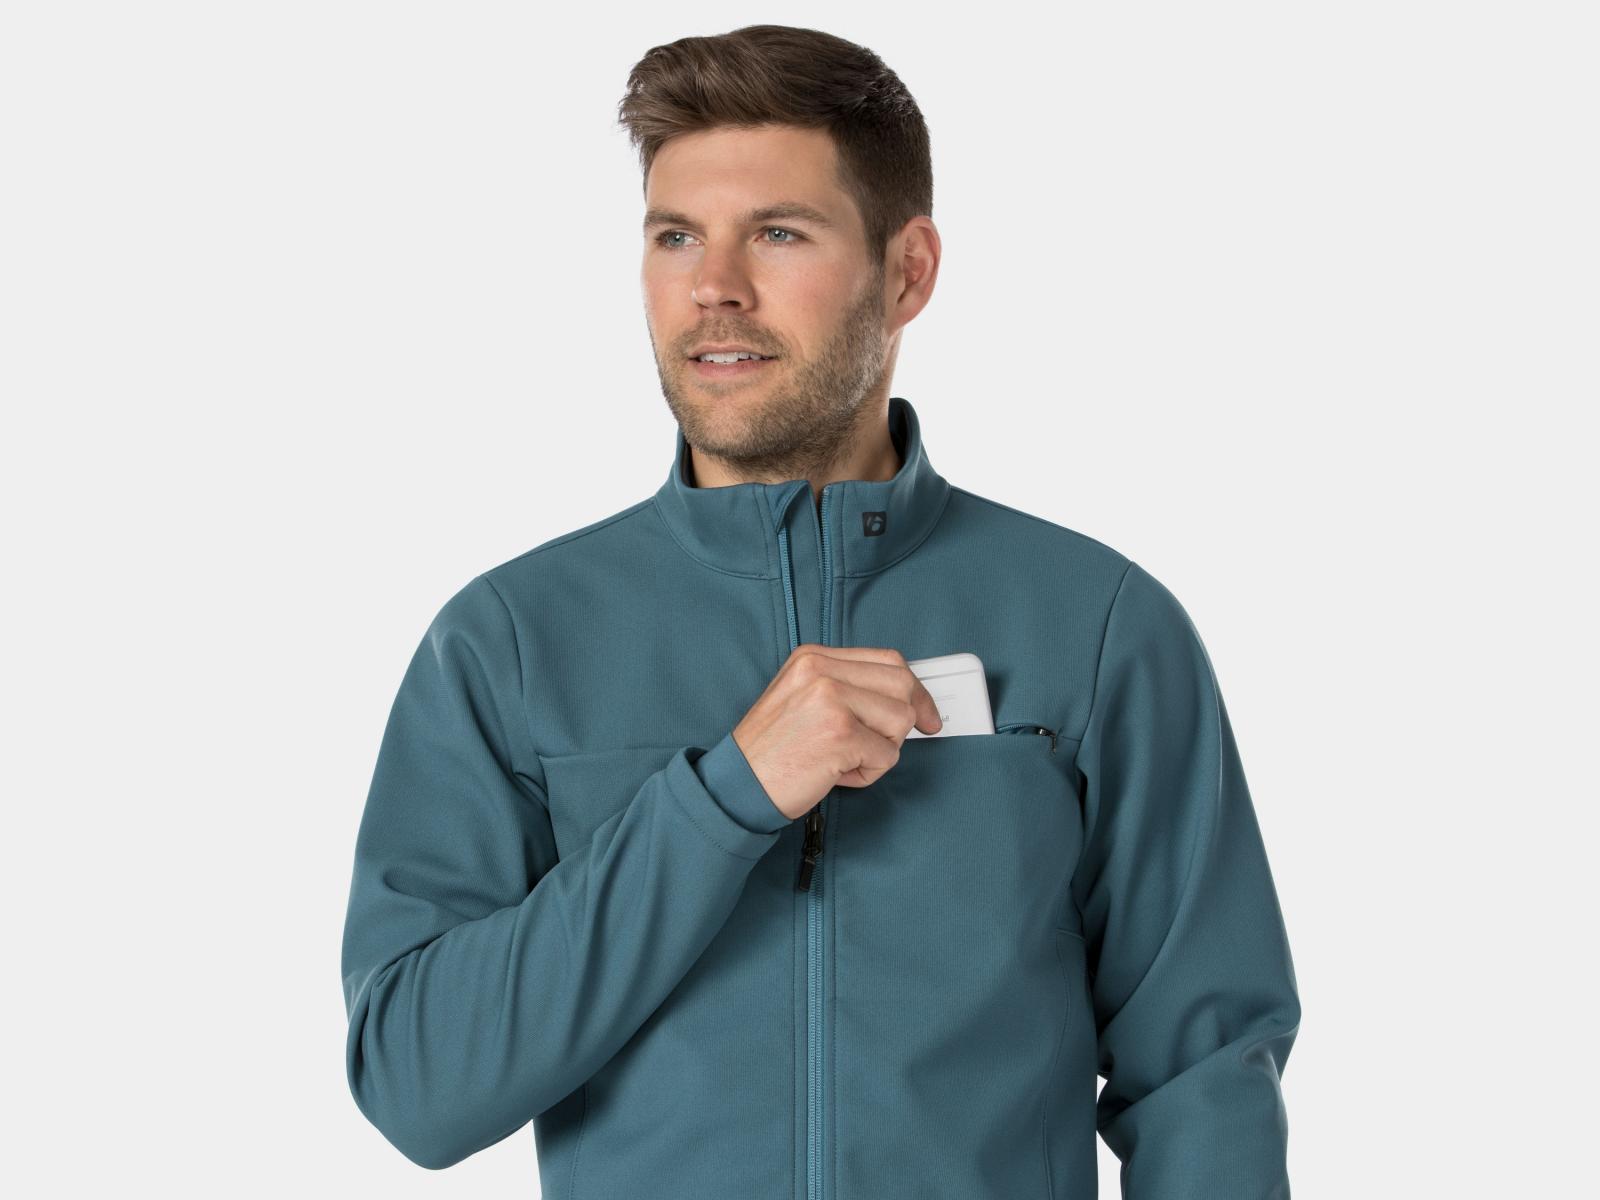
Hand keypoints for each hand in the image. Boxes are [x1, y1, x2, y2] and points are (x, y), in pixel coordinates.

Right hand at [730, 645, 943, 821]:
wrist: (738, 784)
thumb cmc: (770, 750)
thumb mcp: (800, 696)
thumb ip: (845, 687)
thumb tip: (902, 697)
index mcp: (814, 657)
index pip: (887, 659)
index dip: (914, 687)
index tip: (925, 710)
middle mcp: (822, 671)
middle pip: (902, 684)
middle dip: (912, 715)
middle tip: (911, 736)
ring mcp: (832, 700)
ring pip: (900, 720)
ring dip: (882, 749)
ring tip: (847, 758)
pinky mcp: (841, 734)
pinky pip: (887, 755)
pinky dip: (868, 773)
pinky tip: (837, 774)